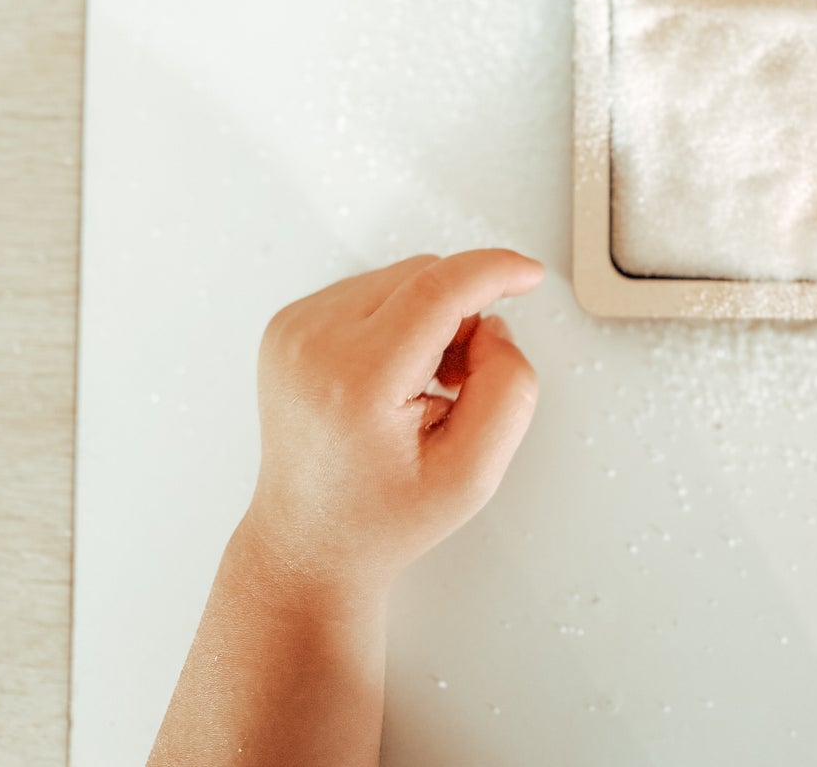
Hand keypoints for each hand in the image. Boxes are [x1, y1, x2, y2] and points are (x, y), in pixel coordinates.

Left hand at [242, 249, 543, 595]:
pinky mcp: (286, 326)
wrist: (308, 543)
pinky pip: (367, 290)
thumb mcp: (474, 474)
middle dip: (460, 314)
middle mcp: (312, 344)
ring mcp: (292, 330)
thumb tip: (492, 324)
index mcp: (356, 381)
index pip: (438, 289)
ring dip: (428, 317)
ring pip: (397, 279)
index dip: (494, 271)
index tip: (530, 274)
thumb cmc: (385, 518)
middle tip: (456, 383)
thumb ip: (509, 389)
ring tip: (419, 387)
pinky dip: (395, 319)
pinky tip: (388, 375)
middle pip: (422, 276)